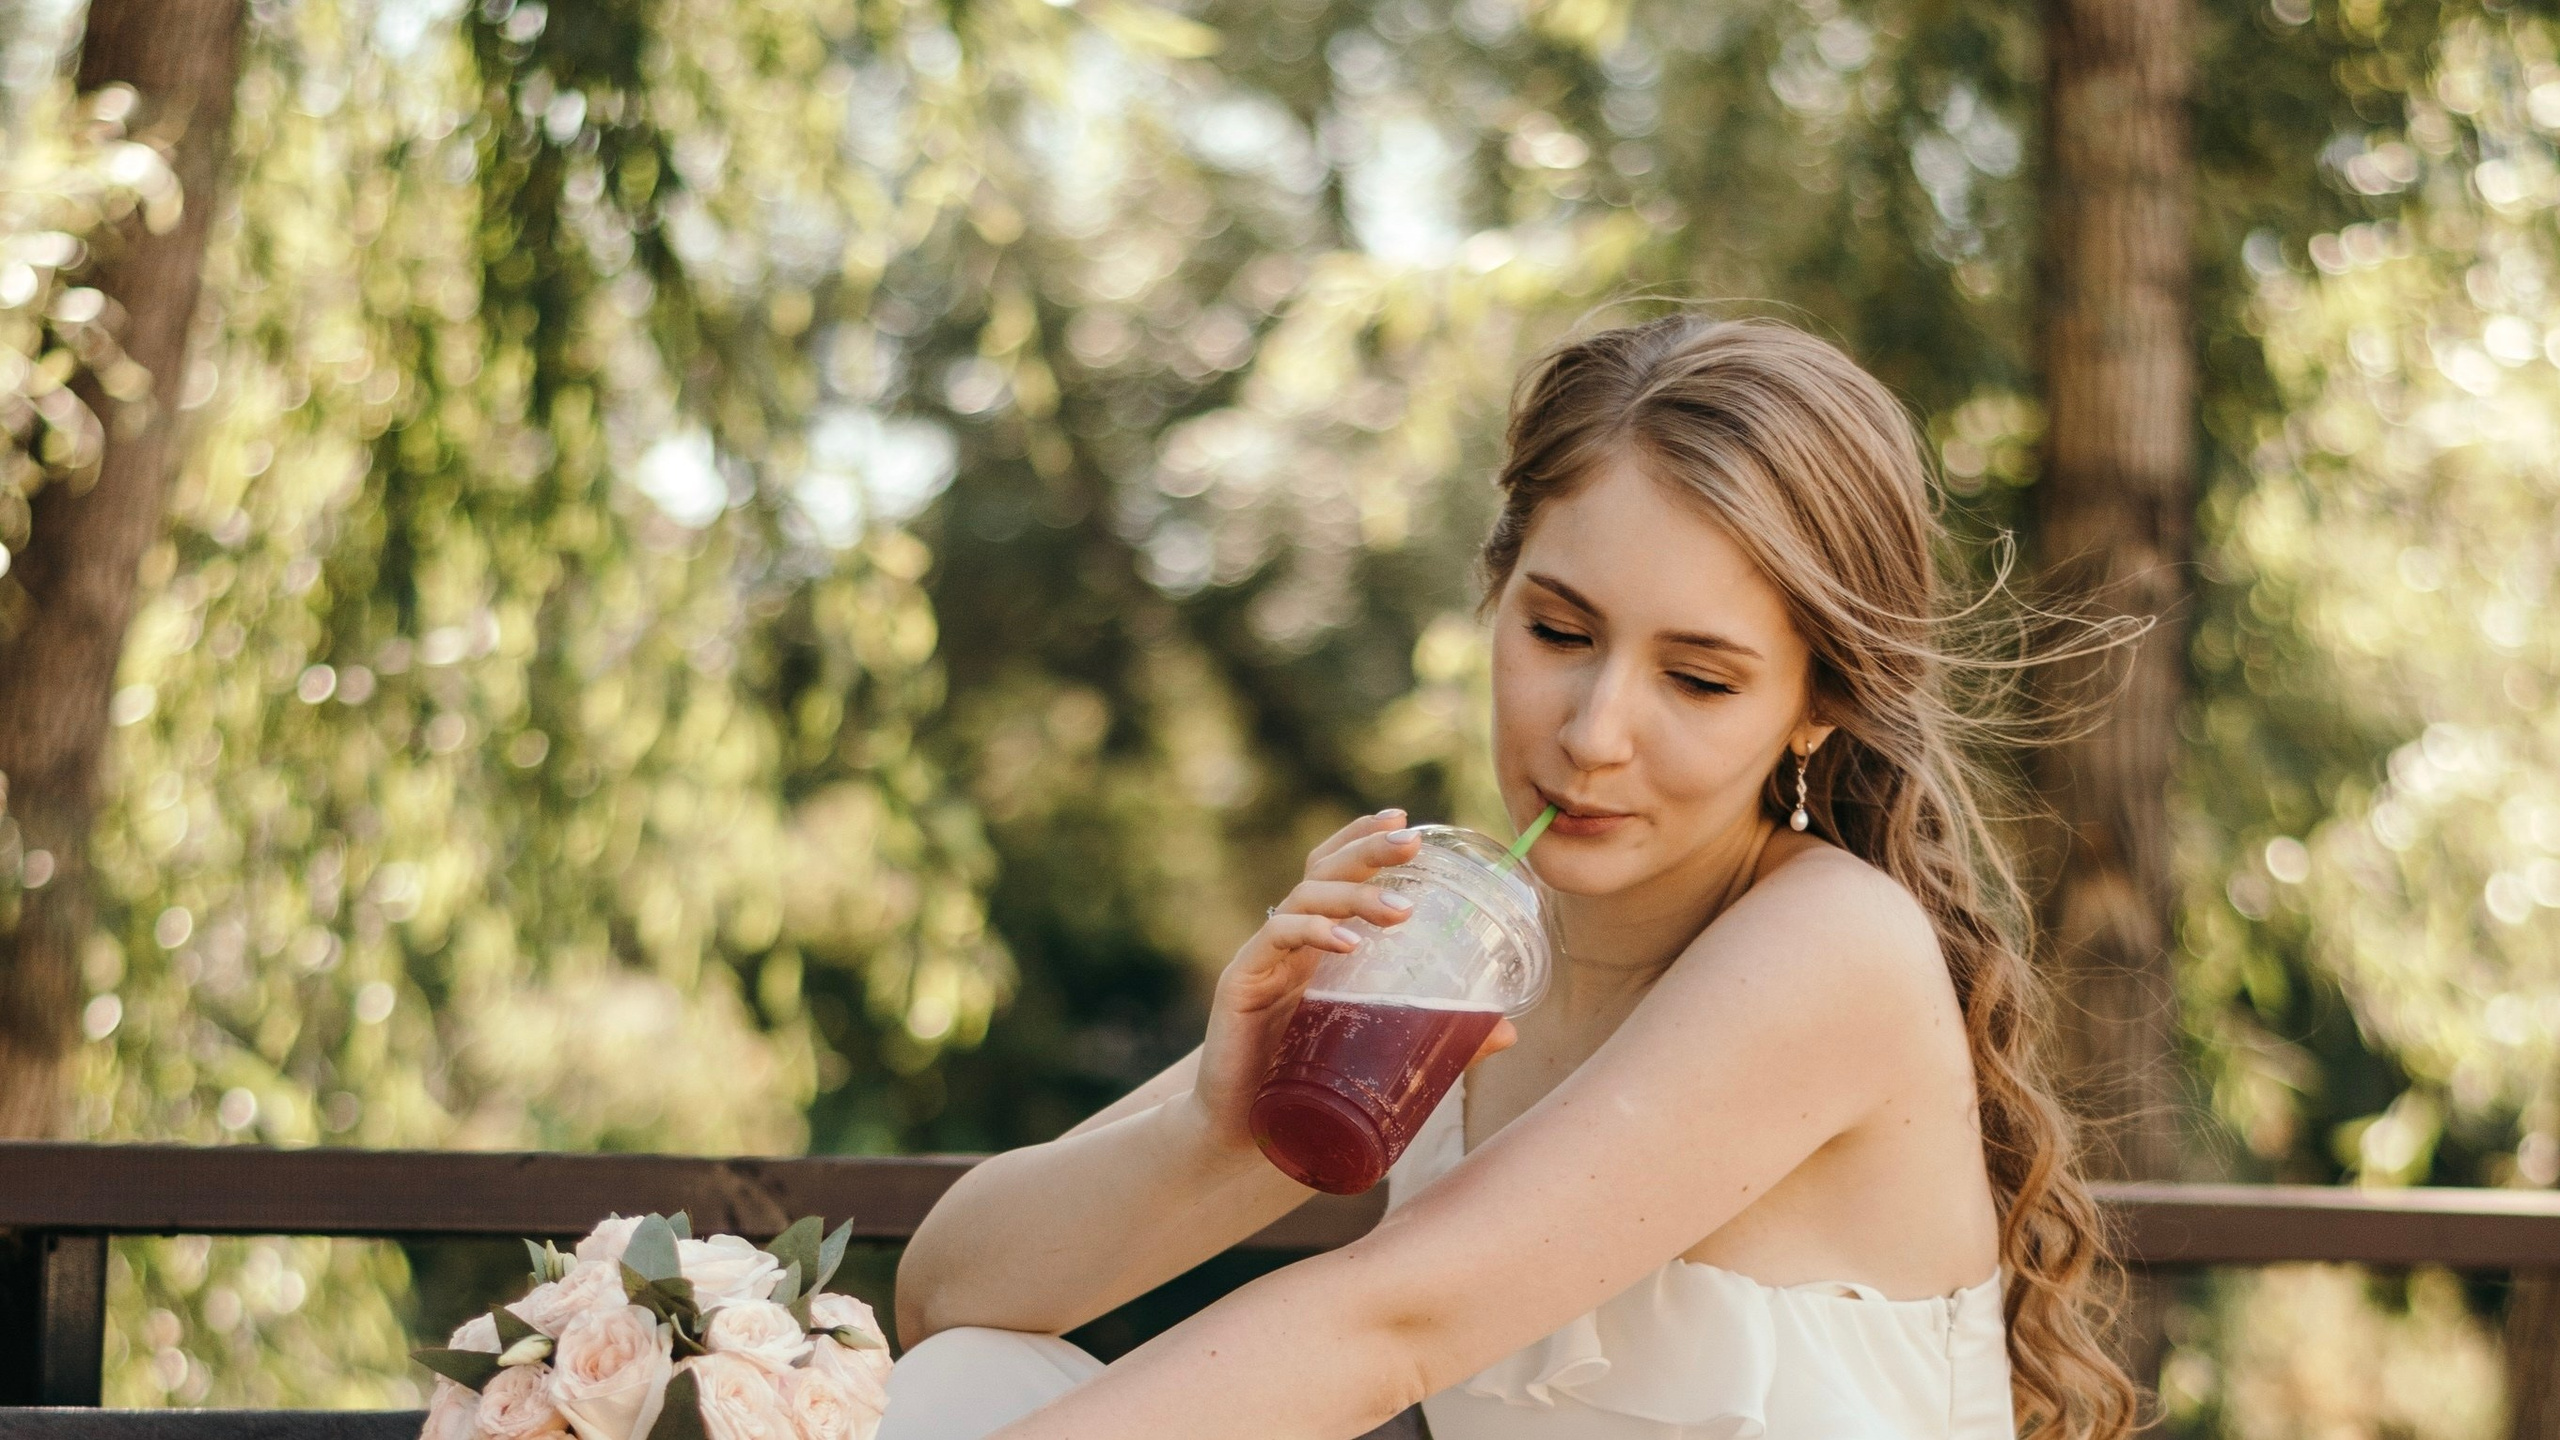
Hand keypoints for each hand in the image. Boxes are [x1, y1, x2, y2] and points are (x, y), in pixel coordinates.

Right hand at [1187, 809, 1519, 1162]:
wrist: (1244, 1139)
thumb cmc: (1309, 1087)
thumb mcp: (1378, 1053)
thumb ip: (1436, 1037)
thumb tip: (1506, 1031)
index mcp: (1319, 946)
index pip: (1335, 873)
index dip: (1363, 838)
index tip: (1405, 818)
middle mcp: (1290, 942)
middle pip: (1325, 871)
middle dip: (1368, 849)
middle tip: (1411, 841)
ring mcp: (1264, 958)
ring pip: (1306, 898)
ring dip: (1355, 895)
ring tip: (1402, 911)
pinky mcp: (1240, 982)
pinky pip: (1275, 939)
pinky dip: (1313, 933)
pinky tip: (1347, 944)